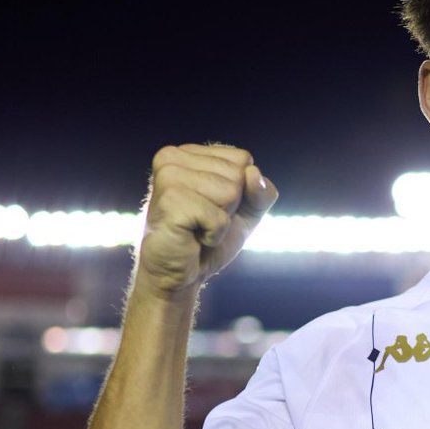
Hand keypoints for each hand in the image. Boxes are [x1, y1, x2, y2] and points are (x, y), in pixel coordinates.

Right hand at [137, 143, 276, 295]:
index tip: (213, 206)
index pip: (243, 159)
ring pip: (230, 193)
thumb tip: (252, 173)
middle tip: (203, 221)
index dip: (240, 192)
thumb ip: (260, 191)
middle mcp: (173, 157)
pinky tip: (193, 237)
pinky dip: (214, 234)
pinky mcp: (169, 201)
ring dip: (221, 221)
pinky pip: (218, 217)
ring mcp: (168, 177)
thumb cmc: (208, 241)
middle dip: (230, 207)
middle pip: (238, 175)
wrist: (180, 275)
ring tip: (197, 228)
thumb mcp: (246, 212)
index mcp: (189, 153)